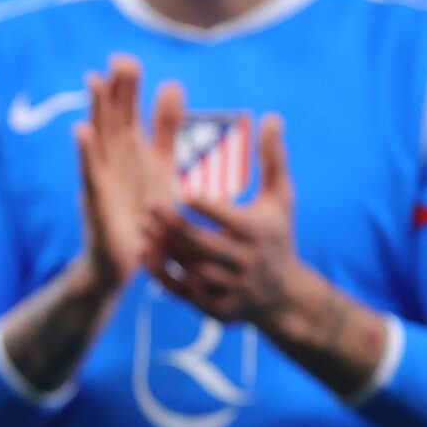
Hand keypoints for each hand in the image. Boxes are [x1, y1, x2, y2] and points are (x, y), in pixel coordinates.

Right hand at [76, 55, 182, 294]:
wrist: (128, 262)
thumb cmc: (147, 217)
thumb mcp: (164, 168)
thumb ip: (168, 131)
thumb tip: (173, 86)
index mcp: (136, 153)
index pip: (131, 112)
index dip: (129, 88)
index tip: (130, 61)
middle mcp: (117, 160)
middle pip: (114, 117)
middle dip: (116, 90)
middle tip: (119, 61)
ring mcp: (104, 177)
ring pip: (99, 137)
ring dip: (97, 110)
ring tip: (95, 81)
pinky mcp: (96, 198)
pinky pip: (90, 171)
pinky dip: (85, 151)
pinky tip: (82, 131)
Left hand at [147, 113, 307, 327]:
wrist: (284, 297)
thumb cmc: (277, 237)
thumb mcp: (281, 199)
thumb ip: (273, 158)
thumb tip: (271, 116)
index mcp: (256, 233)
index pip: (226, 217)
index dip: (203, 204)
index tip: (180, 188)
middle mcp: (244, 263)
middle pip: (201, 244)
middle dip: (172, 226)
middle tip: (148, 206)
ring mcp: (230, 289)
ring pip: (189, 269)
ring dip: (163, 250)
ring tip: (142, 229)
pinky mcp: (216, 309)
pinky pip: (184, 293)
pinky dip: (163, 276)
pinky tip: (146, 256)